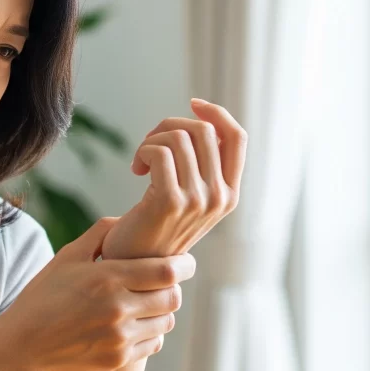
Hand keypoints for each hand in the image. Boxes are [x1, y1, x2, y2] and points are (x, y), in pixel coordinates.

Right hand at [0, 216, 195, 370]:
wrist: (24, 344)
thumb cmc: (44, 294)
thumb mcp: (68, 256)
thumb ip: (101, 233)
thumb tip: (129, 219)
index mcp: (108, 278)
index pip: (167, 270)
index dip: (184, 264)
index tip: (186, 261)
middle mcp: (118, 308)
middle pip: (172, 297)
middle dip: (174, 286)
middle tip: (164, 281)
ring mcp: (120, 337)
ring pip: (166, 321)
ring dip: (163, 309)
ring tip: (148, 302)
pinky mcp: (119, 358)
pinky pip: (154, 343)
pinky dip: (151, 332)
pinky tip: (135, 323)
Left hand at [100, 98, 247, 260]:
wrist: (132, 267)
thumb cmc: (156, 228)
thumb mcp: (190, 198)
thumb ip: (203, 167)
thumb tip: (202, 120)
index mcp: (230, 194)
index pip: (237, 137)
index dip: (216, 113)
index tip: (193, 104)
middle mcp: (220, 197)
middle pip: (203, 130)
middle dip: (170, 126)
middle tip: (149, 145)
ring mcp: (198, 200)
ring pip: (179, 136)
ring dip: (152, 139)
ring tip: (141, 161)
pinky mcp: (171, 201)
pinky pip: (159, 150)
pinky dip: (142, 150)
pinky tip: (136, 169)